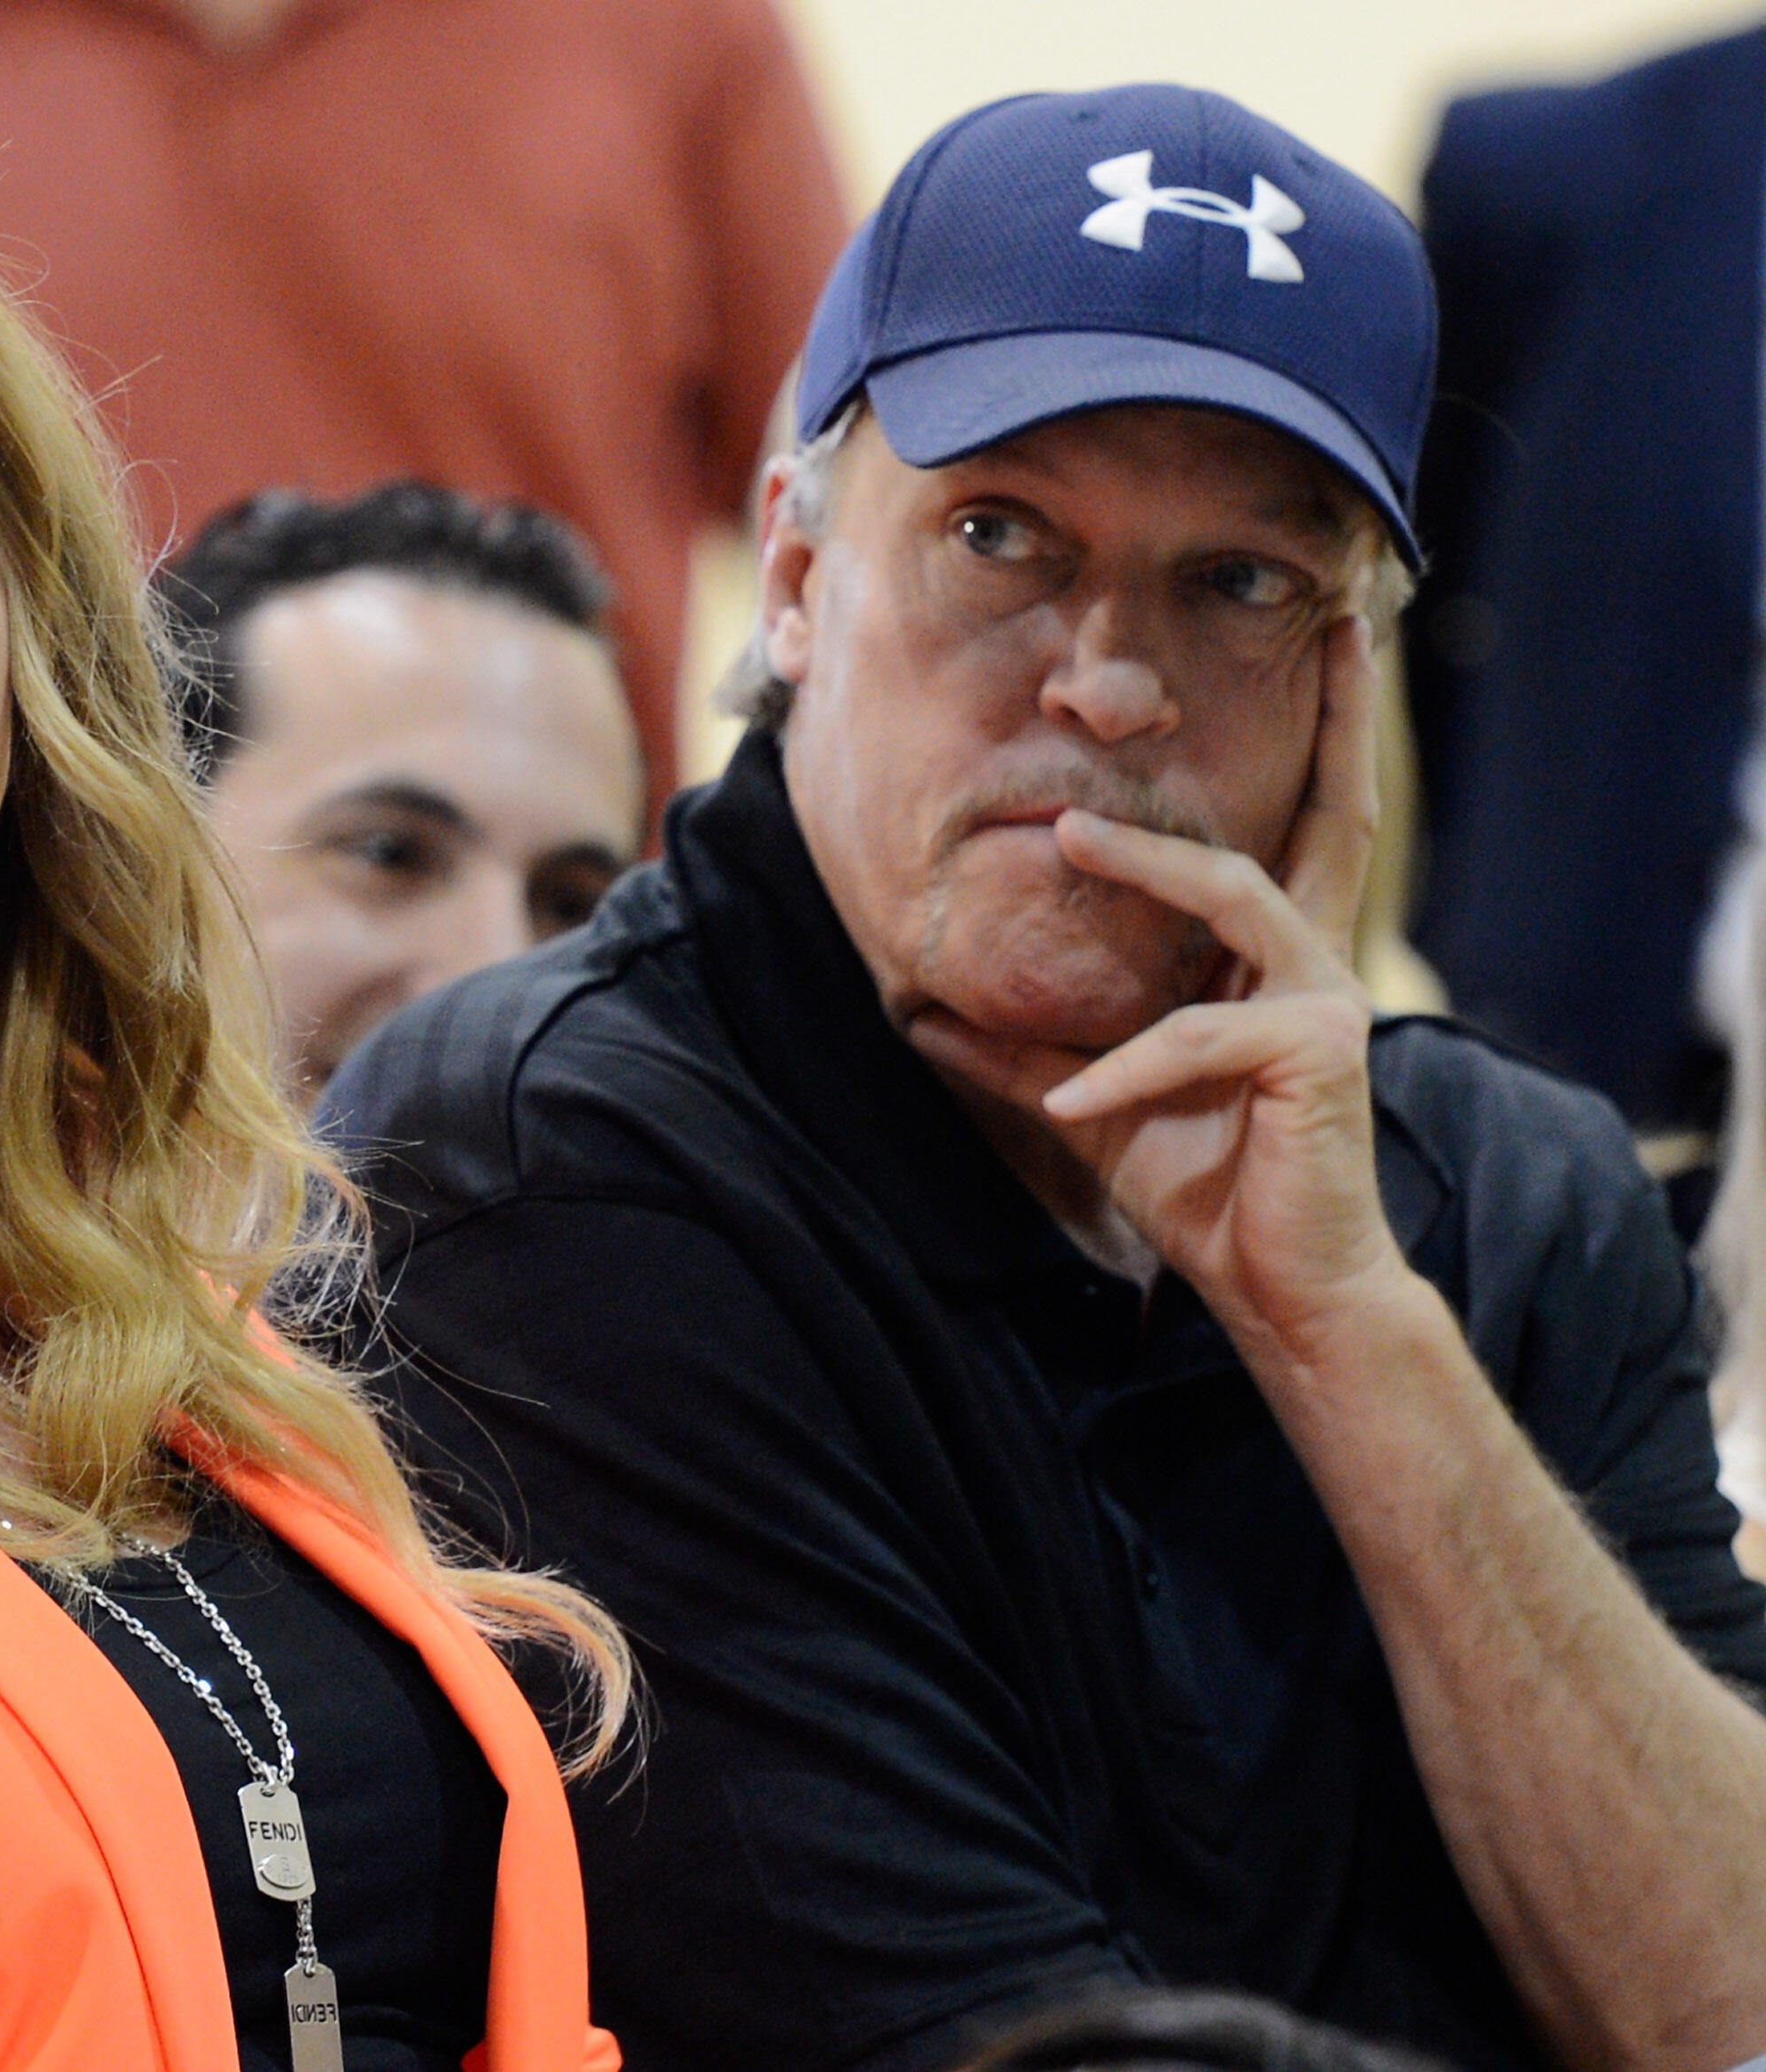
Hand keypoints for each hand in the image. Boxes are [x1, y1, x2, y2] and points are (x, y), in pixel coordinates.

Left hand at [1036, 617, 1413, 1368]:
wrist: (1275, 1287)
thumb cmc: (1200, 1185)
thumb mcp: (1090, 1101)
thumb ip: (1022, 1051)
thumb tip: (918, 1014)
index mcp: (1273, 959)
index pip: (1306, 826)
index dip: (1325, 735)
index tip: (1335, 641)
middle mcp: (1314, 962)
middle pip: (1333, 816)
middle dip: (1334, 720)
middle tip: (1333, 626)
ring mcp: (1326, 1003)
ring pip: (1233, 896)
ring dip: (1148, 865)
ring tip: (1069, 834)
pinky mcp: (1317, 1057)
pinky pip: (1197, 1038)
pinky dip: (1125, 1069)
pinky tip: (1075, 1100)